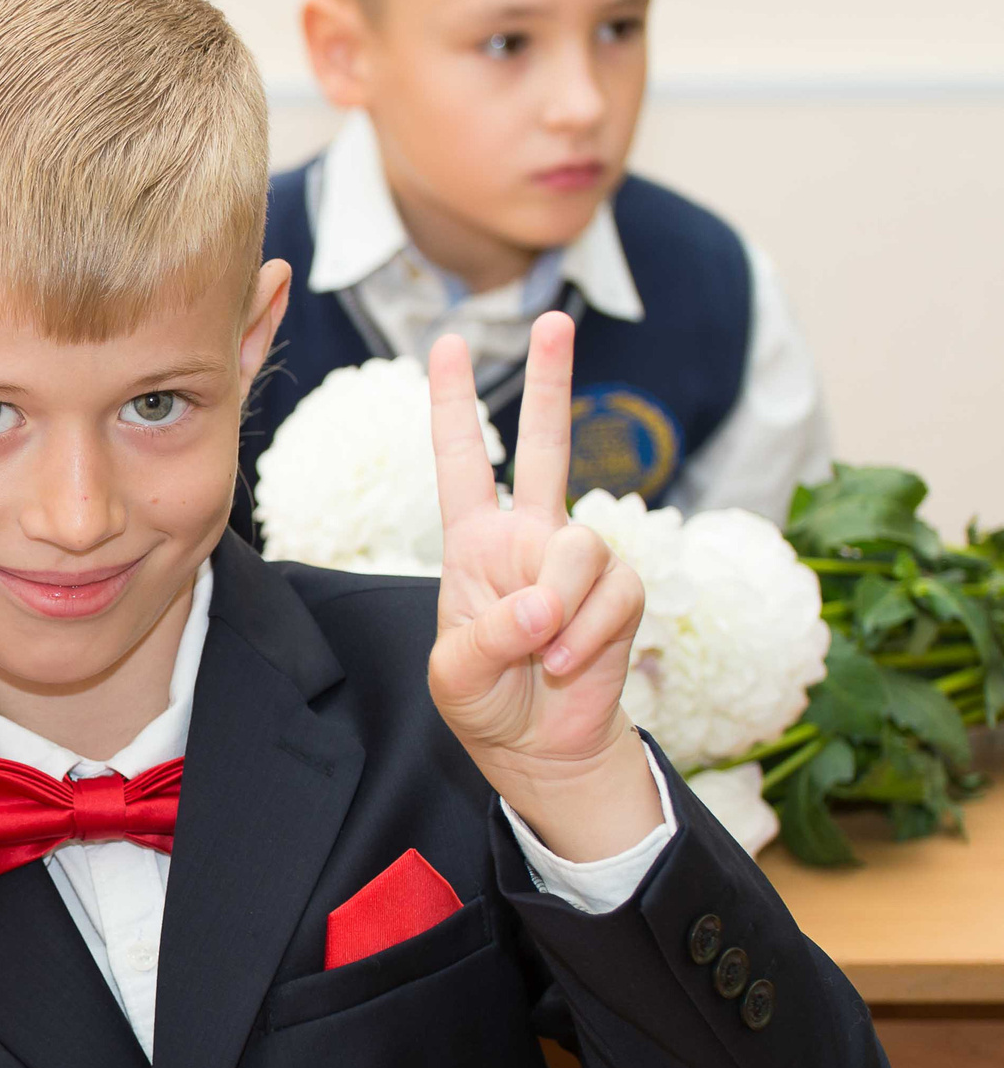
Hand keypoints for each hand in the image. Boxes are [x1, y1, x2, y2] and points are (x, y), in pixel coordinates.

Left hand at [427, 314, 660, 860]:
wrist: (542, 748)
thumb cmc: (488, 703)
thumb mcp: (457, 677)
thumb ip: (486, 640)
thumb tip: (540, 607)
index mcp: (474, 543)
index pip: (461, 460)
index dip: (451, 404)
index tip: (444, 343)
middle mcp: (529, 537)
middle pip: (548, 448)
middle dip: (551, 383)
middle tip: (550, 320)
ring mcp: (578, 562)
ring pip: (582, 547)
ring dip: (560, 610)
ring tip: (541, 656)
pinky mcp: (622, 592)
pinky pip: (615, 595)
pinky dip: (589, 636)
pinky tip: (567, 666)